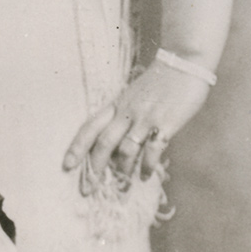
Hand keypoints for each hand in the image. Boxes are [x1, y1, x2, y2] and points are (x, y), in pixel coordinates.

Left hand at [62, 59, 210, 183]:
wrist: (183, 62)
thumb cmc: (159, 82)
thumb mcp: (133, 96)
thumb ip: (124, 116)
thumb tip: (119, 144)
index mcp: (116, 105)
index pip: (90, 127)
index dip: (77, 147)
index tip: (67, 166)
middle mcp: (127, 112)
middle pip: (104, 142)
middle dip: (95, 168)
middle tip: (89, 188)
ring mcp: (146, 118)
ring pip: (126, 149)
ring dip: (123, 170)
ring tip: (123, 185)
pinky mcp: (166, 123)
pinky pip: (153, 148)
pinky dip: (147, 165)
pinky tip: (145, 175)